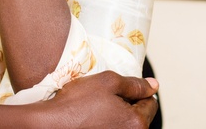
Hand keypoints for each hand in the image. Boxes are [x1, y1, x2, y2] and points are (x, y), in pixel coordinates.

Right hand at [42, 72, 159, 128]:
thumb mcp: (109, 82)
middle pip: (139, 116)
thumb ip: (135, 84)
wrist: (51, 124)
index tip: (121, 88)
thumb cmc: (77, 104)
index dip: (137, 91)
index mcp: (136, 123)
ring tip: (97, 108)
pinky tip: (92, 118)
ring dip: (117, 115)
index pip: (151, 103)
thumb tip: (153, 85)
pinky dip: (107, 124)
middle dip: (127, 104)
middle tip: (106, 97)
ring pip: (125, 124)